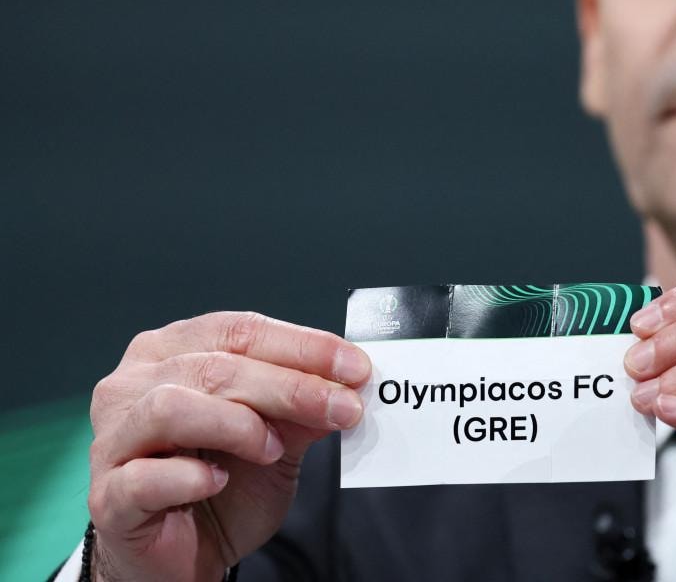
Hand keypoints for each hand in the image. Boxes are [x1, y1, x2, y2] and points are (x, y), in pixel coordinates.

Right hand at [87, 311, 371, 581]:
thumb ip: (304, 407)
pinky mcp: (108, 495)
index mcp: (174, 351)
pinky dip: (190, 476)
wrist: (187, 555)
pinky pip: (145, 476)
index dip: (303, 345)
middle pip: (214, 367)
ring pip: (171, 407)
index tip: (355, 366)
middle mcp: (134, 384)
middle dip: (289, 386)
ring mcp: (114, 438)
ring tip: (271, 450)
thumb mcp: (277, 438)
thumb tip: (350, 382)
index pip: (240, 331)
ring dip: (236, 424)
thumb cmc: (224, 483)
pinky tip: (218, 481)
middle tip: (342, 407)